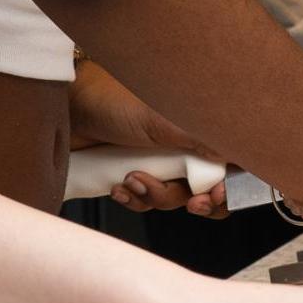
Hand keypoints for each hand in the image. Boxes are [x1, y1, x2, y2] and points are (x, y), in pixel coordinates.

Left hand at [72, 62, 231, 216]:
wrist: (65, 108)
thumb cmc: (111, 99)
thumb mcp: (161, 120)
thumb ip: (201, 139)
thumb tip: (236, 157)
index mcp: (195, 126)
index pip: (229, 162)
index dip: (230, 183)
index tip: (219, 193)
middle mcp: (180, 144)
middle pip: (206, 187)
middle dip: (199, 200)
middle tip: (192, 203)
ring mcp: (156, 160)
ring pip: (172, 198)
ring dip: (155, 196)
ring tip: (133, 178)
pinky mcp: (132, 174)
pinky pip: (144, 201)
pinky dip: (135, 199)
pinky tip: (119, 187)